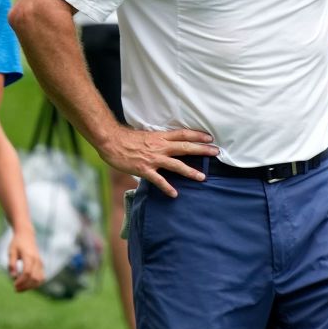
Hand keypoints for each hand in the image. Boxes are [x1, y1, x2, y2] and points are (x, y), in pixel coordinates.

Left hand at [7, 227, 43, 291]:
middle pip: (34, 278)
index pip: (27, 273)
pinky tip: (28, 285)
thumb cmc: (17, 243)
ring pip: (40, 279)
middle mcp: (37, 260)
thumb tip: (13, 277)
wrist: (27, 235)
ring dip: (31, 286)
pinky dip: (36, 283)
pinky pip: (42, 277)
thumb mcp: (11, 252)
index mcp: (29, 256)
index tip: (14, 285)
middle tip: (16, 289)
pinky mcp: (41, 264)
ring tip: (21, 288)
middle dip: (25, 286)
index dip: (21, 281)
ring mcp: (40, 263)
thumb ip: (12, 264)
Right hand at [99, 127, 216, 198]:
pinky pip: (158, 180)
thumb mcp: (148, 135)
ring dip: (190, 171)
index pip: (183, 134)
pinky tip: (175, 194)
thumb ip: (160, 140)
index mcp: (161, 137)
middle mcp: (160, 147)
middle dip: (202, 150)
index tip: (210, 138)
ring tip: (202, 177)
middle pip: (185, 148)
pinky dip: (167, 187)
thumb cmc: (128, 138)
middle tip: (216, 153)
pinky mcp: (144, 169)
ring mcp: (153, 158)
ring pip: (176, 165)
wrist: (111, 141)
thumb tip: (170, 144)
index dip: (197, 136)